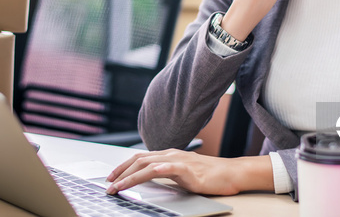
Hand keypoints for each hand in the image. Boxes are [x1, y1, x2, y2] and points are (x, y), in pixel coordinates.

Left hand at [106, 149, 273, 195]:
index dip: (123, 166)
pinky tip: (151, 172)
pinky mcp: (190, 169)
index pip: (140, 158)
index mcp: (168, 155)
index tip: (111, 177)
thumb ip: (166, 173)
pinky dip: (159, 169)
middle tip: (108, 184)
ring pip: (149, 165)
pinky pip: (171, 168)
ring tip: (119, 186)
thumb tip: (151, 177)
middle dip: (120, 172)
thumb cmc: (209, 175)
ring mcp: (180, 160)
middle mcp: (171, 154)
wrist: (231, 173)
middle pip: (139, 160)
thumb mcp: (182, 174)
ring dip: (131, 176)